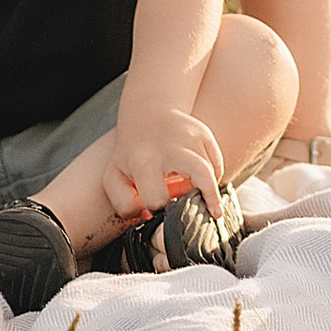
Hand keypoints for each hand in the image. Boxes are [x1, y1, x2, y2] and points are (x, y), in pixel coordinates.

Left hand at [98, 110, 226, 227]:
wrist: (146, 114)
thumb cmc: (130, 153)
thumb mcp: (114, 178)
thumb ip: (125, 204)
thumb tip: (150, 216)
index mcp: (144, 161)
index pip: (158, 197)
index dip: (158, 208)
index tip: (157, 208)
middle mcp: (171, 147)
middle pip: (201, 173)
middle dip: (210, 196)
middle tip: (214, 215)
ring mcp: (191, 138)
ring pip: (211, 172)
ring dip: (207, 190)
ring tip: (199, 198)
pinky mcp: (205, 134)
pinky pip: (217, 164)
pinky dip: (211, 178)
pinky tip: (198, 181)